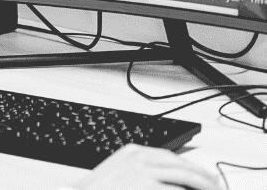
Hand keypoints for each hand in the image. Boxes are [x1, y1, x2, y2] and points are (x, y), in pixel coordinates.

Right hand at [72, 144, 221, 189]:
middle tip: (217, 186)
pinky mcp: (145, 186)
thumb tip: (161, 177)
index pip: (171, 156)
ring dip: (202, 185)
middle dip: (203, 176)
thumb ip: (139, 171)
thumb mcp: (119, 174)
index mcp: (133, 151)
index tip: (204, 174)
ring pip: (183, 177)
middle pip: (181, 164)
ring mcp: (144, 172)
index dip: (191, 166)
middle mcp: (140, 158)